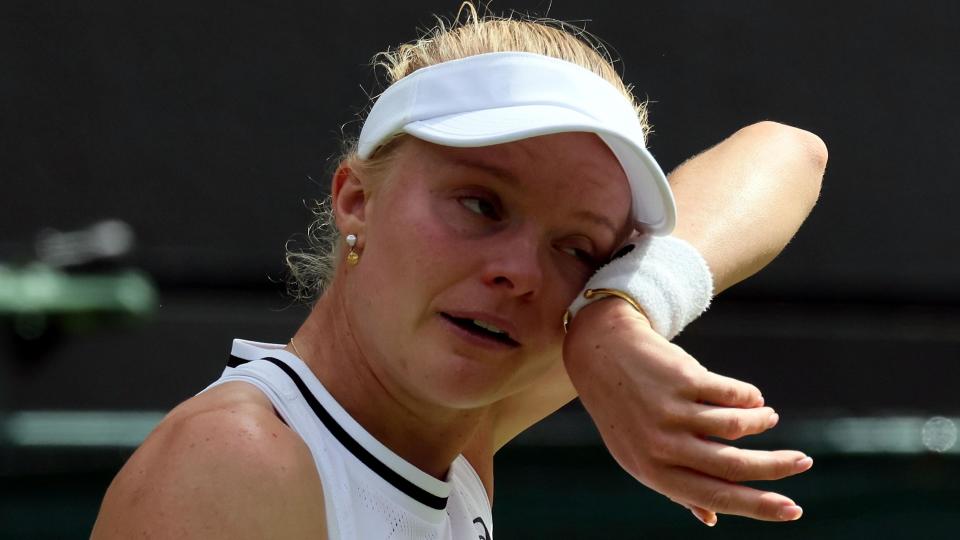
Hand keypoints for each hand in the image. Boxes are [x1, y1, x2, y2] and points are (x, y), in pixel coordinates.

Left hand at [563, 299, 811, 525]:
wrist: (601, 354)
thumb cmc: (625, 413)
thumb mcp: (639, 455)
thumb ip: (676, 487)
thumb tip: (712, 519)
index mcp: (655, 473)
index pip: (717, 497)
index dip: (759, 506)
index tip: (794, 510)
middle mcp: (662, 446)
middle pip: (734, 464)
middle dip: (777, 466)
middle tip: (802, 461)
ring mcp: (671, 411)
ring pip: (737, 426)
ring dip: (761, 422)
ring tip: (768, 417)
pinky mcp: (682, 379)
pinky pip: (731, 394)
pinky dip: (749, 397)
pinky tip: (752, 398)